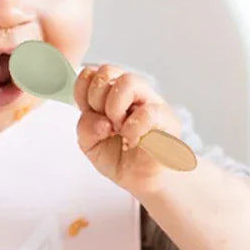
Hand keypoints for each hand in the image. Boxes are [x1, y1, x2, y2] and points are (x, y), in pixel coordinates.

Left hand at [74, 65, 183, 193]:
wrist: (143, 179)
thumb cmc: (120, 158)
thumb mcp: (90, 145)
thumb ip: (86, 128)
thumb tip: (101, 121)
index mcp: (109, 95)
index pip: (91, 73)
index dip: (83, 91)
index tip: (89, 112)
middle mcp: (130, 93)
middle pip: (107, 70)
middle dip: (96, 98)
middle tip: (105, 122)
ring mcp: (149, 102)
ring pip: (128, 81)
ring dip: (115, 108)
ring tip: (119, 129)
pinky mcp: (166, 118)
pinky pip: (146, 112)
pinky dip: (133, 129)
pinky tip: (134, 140)